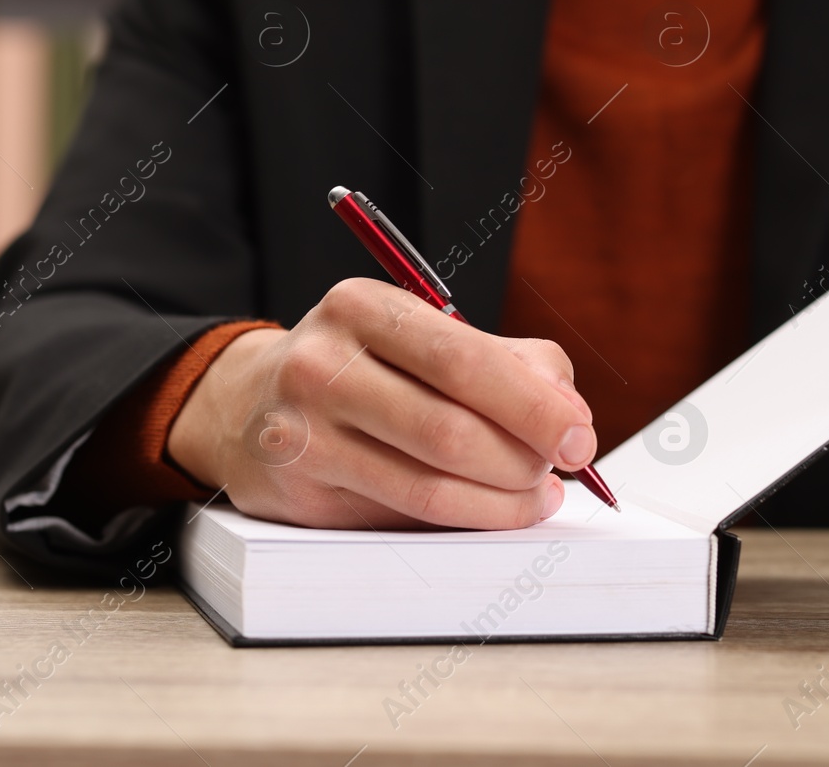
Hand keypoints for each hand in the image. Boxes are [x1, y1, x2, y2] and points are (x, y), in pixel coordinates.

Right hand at [165, 277, 595, 528]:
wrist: (249, 404)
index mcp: (361, 307)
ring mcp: (302, 434)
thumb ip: (506, 360)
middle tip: (559, 469)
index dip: (533, 405)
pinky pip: (403, 518)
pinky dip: (465, 520)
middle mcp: (320, 365)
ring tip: (536, 494)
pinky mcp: (300, 494)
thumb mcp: (422, 334)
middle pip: (449, 430)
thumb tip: (570, 413)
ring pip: (429, 485)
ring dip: (502, 501)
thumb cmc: (362, 367)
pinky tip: (493, 508)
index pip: (462, 359)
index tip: (579, 435)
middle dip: (523, 459)